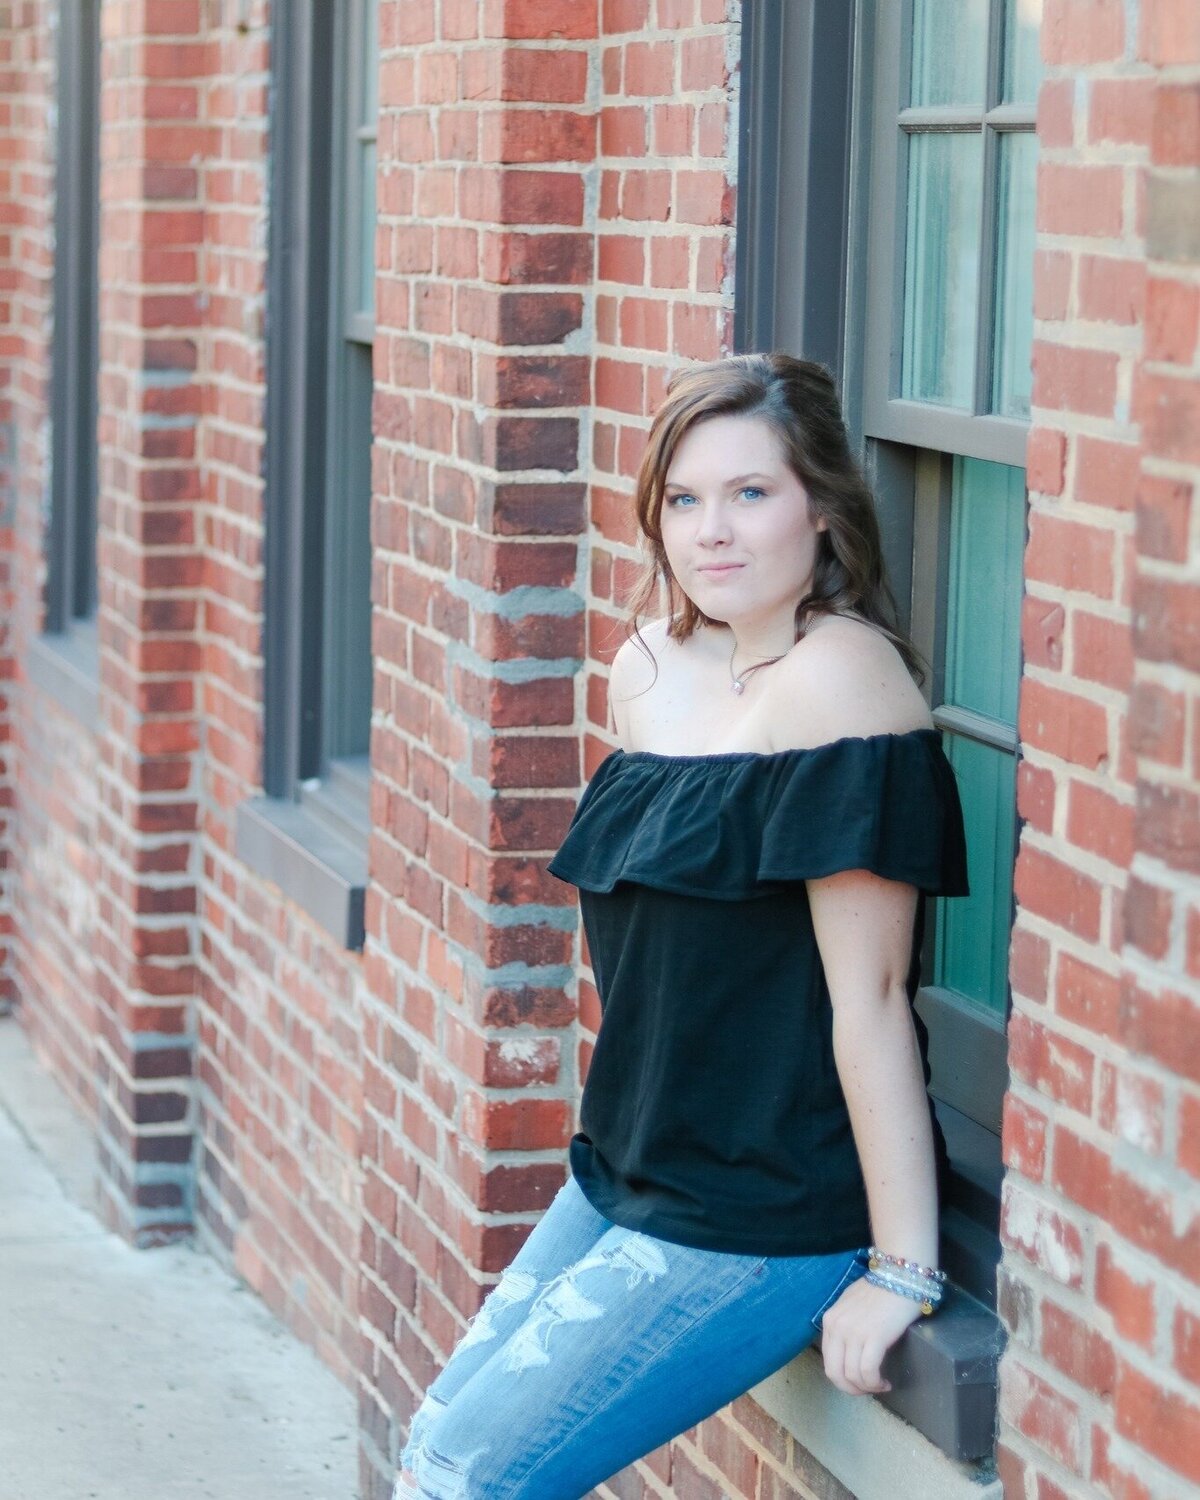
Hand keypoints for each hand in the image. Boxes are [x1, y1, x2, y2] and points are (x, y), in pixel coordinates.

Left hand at [817, 1275, 922, 1394]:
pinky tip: (885, 1382)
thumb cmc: (881, 1290)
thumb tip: (848, 1350)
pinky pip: (868, 1372)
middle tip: (868, 1390)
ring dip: (867, 1388)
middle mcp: (837, 1327)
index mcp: (830, 1321)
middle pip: (835, 1374)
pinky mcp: (874, 1337)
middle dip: (851, 1389)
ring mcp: (854, 1332)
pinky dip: (875, 1383)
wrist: (901, 1276)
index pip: (828, 1362)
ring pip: (853, 1376)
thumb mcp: (852, 1306)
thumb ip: (845, 1326)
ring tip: (880, 1385)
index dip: (843, 1379)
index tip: (858, 1381)